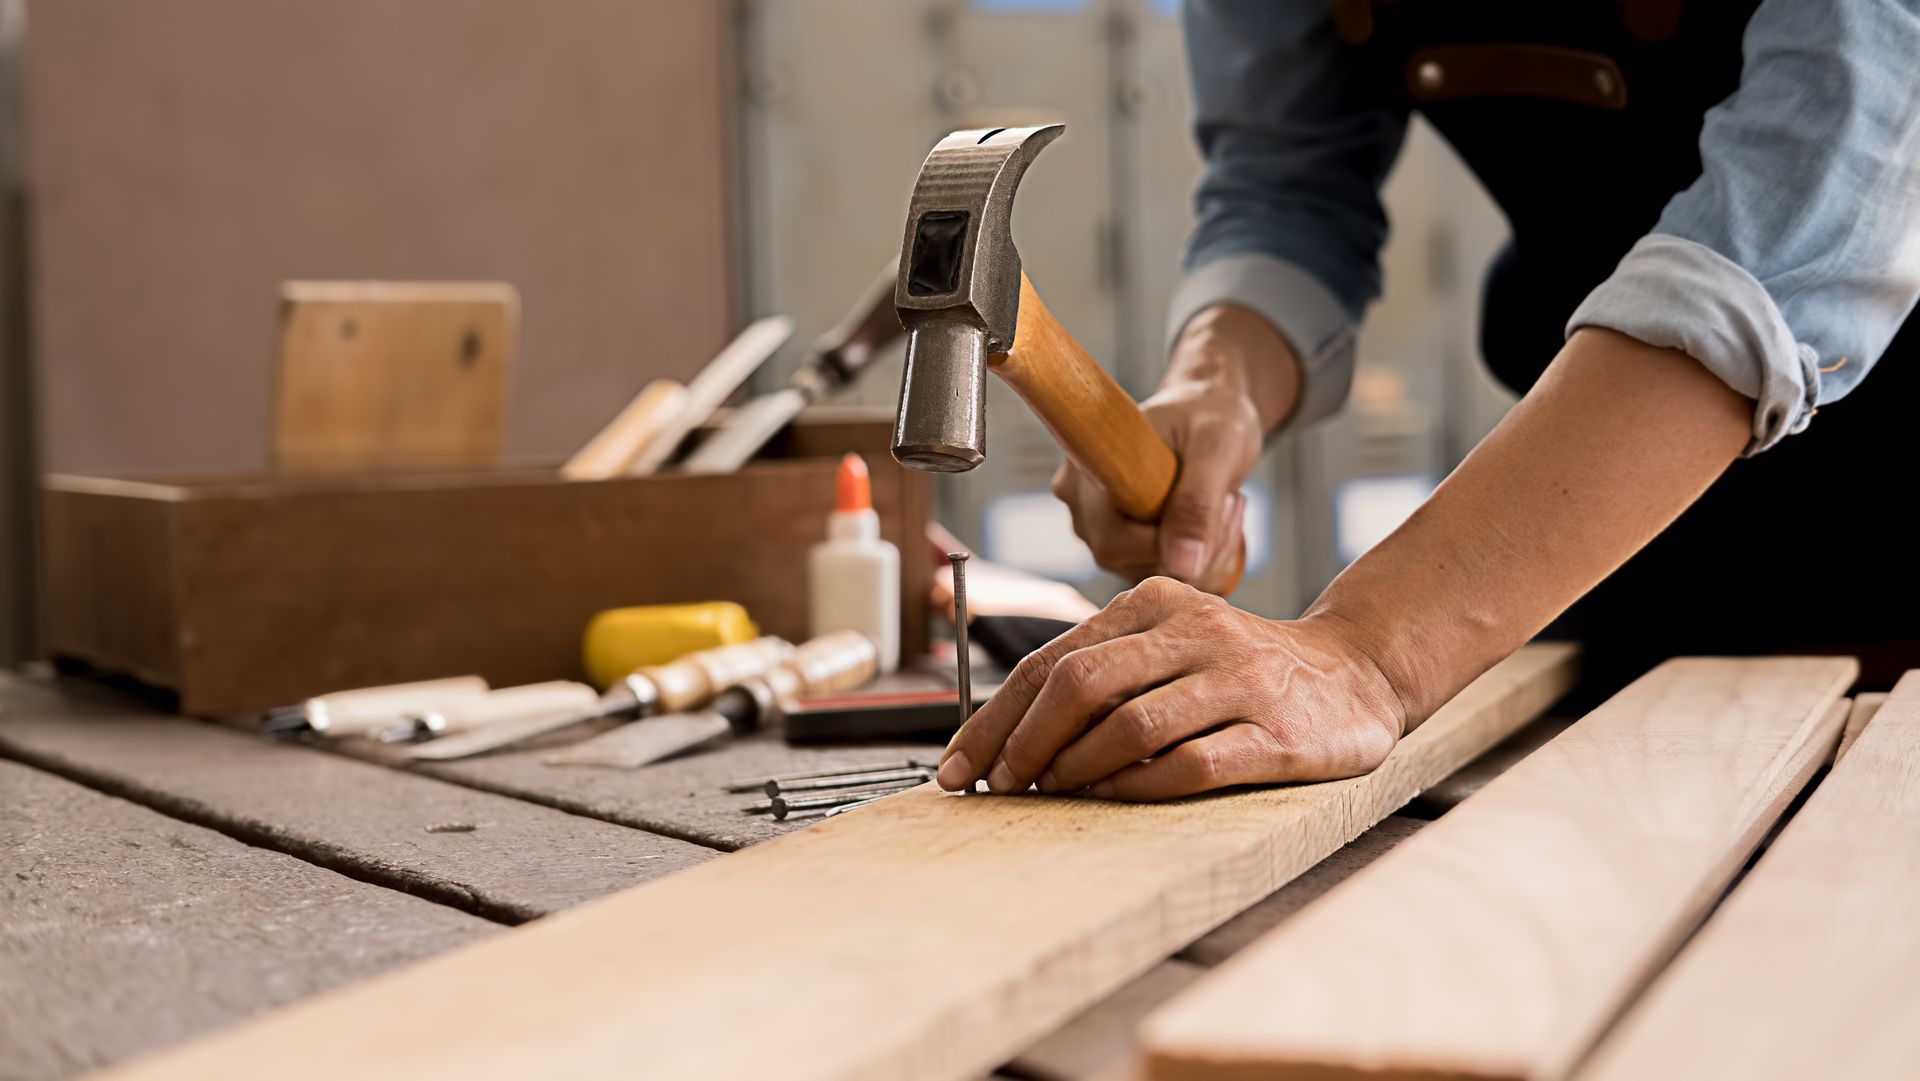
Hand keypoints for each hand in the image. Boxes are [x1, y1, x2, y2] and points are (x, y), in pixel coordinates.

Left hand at [934, 576, 1406, 800]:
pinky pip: (1191, 763)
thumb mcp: (1170, 642)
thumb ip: (1104, 671)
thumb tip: (1010, 734)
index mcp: (1155, 602)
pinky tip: (1113, 798)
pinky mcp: (1276, 734)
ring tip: (1050, 793)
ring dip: (1074, 768)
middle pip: (1080, 684)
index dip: (995, 716)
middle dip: (1023, 743)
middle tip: (1000, 786)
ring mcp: (1239, 680)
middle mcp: (1196, 631)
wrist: (1356, 673)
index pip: (1052, 658)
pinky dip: (1139, 786)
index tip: (962, 764)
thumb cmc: (1240, 668)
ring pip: (1130, 724)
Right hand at [1051, 381, 1254, 590]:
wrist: (1209, 412)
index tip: (1219, 501)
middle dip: (1196, 544)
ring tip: (1224, 502)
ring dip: (1204, 551)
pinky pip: (1162, 571)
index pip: (1113, 543)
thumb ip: (1199, 502)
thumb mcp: (1216, 447)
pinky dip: (1199, 555)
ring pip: (1153, 571)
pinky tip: (1213, 519)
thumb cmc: (1208, 414)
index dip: (1170, 541)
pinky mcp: (1124, 546)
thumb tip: (1182, 564)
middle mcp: (1081, 506)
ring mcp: (1099, 530)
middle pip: (1132, 562)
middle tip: (1229, 501)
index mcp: (1087, 471)